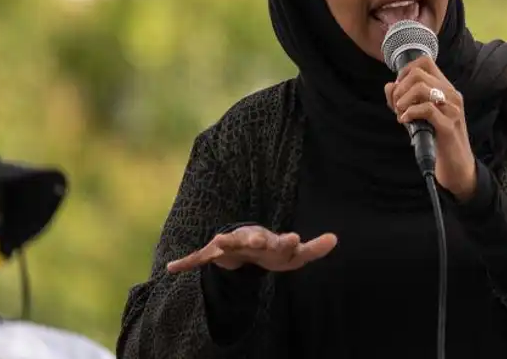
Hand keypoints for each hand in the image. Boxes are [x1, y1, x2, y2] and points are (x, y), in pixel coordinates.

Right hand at [165, 225, 336, 273]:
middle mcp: (251, 240)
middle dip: (256, 239)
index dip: (287, 242)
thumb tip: (335, 238)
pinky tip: (171, 268)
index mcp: (271, 242)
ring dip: (224, 243)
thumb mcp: (295, 255)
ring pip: (227, 243)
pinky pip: (196, 259)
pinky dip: (184, 263)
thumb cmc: (274, 252)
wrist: (247, 247)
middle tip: (259, 239)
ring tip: (218, 242)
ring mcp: (231, 245)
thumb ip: (315, 248)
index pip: (281, 242)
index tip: (294, 238)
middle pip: (255, 239)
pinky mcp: (213, 253)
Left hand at [384, 54, 476, 199]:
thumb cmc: (437, 138)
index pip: (425, 61)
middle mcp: (451, 94)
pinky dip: (410, 113)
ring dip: (403, 100)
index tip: (398, 88)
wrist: (456, 164)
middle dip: (400, 88)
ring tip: (400, 113)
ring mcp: (452, 109)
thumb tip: (389, 85)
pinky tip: (405, 121)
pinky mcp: (449, 125)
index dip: (406, 70)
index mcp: (445, 88)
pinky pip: (426, 109)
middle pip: (419, 73)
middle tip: (397, 105)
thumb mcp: (416, 116)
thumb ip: (402, 100)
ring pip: (421, 88)